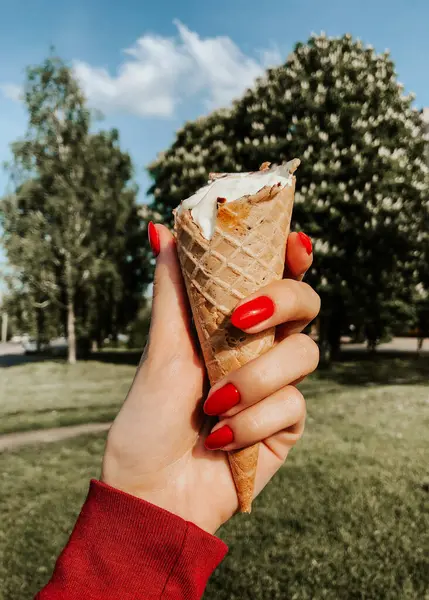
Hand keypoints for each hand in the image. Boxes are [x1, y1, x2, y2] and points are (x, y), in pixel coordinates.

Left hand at [102, 227, 319, 533]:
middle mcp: (261, 349)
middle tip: (242, 318)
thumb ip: (172, 291)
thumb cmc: (149, 419)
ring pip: (303, 354)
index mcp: (233, 325)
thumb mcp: (161, 350)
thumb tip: (159, 230)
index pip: (275, 278)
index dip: (292, 257)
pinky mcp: (287, 425)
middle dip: (283, 302)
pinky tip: (220, 440)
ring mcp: (277, 386)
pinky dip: (251, 421)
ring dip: (253, 378)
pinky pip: (292, 405)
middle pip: (307, 304)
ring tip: (212, 404)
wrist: (153, 491)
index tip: (293, 243)